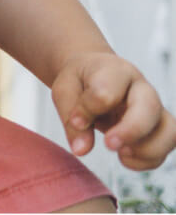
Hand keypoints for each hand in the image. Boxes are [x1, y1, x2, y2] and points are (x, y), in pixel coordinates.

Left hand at [52, 52, 175, 169]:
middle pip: (149, 107)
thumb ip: (71, 117)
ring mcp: (154, 108)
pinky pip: (166, 148)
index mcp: (114, 70)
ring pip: (169, 130)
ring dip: (146, 149)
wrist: (92, 74)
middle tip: (108, 144)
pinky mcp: (158, 127)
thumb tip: (81, 149)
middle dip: (131, 130)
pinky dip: (147, 160)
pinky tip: (124, 157)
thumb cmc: (80, 80)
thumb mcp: (64, 90)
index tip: (76, 119)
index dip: (89, 109)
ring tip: (120, 152)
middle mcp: (141, 88)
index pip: (106, 89)